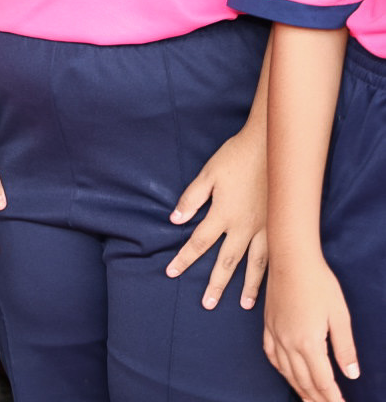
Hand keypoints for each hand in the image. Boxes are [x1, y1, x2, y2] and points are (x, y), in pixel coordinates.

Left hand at [167, 125, 267, 310]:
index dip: (184, 258)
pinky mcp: (281, 226)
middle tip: (207, 304)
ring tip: (245, 305)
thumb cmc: (236, 158)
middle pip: (226, 261)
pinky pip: (276, 255)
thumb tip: (174, 220)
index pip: (199, 242)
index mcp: (223, 214)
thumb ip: (191, 198)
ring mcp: (266, 229)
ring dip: (250, 286)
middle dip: (215, 283)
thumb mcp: (208, 175)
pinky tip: (273, 283)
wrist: (273, 149)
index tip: (171, 273)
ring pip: (256, 264)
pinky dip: (272, 272)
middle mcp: (244, 227)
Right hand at [264, 257, 359, 401]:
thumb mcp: (340, 316)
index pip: (322, 380)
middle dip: (316, 399)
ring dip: (298, 389)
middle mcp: (288, 342)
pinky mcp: (268, 324)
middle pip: (303, 380)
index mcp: (308, 342)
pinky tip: (286, 373)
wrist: (291, 259)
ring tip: (309, 399)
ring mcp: (275, 333)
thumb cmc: (319, 284)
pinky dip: (280, 370)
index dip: (332, 398)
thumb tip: (351, 375)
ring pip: (286, 371)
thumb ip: (345, 348)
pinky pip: (271, 355)